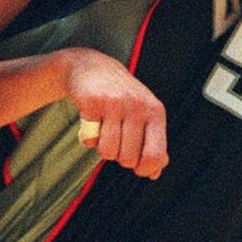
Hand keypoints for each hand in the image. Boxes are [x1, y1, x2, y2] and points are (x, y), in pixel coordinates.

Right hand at [60, 48, 167, 178]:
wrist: (93, 67)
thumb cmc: (123, 98)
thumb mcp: (145, 115)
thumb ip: (153, 144)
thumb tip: (154, 173)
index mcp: (155, 112)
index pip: (155, 155)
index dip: (145, 170)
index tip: (138, 168)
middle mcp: (137, 106)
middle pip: (127, 159)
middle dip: (119, 156)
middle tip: (117, 139)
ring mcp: (114, 103)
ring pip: (107, 152)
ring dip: (102, 147)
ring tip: (104, 130)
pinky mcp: (91, 102)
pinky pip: (88, 140)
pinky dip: (87, 137)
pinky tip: (91, 122)